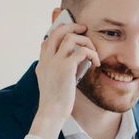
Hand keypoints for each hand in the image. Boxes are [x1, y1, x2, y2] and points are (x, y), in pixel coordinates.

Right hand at [30, 23, 100, 138]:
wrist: (51, 112)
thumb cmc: (55, 102)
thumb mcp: (52, 84)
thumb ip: (57, 72)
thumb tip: (72, 66)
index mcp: (43, 63)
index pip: (48, 39)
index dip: (59, 32)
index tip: (71, 34)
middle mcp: (47, 59)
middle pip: (57, 31)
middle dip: (72, 26)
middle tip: (84, 29)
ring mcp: (55, 61)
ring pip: (71, 37)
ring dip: (86, 41)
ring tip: (93, 52)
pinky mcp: (66, 67)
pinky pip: (82, 51)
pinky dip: (92, 54)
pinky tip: (96, 63)